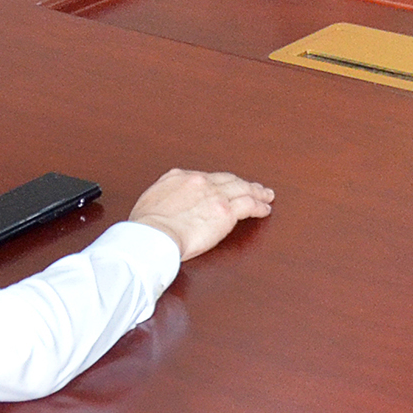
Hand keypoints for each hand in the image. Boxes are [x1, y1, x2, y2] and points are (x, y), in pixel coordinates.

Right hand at [129, 168, 275, 260]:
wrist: (154, 234)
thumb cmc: (146, 226)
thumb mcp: (148, 200)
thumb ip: (162, 196)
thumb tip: (166, 203)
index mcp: (179, 177)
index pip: (205, 177)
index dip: (217, 183)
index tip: (222, 187)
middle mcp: (200, 181)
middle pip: (227, 179)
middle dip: (240, 183)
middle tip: (251, 186)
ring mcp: (215, 195)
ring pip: (242, 188)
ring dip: (256, 191)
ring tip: (265, 194)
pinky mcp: (226, 211)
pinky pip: (249, 205)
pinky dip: (259, 205)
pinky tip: (265, 208)